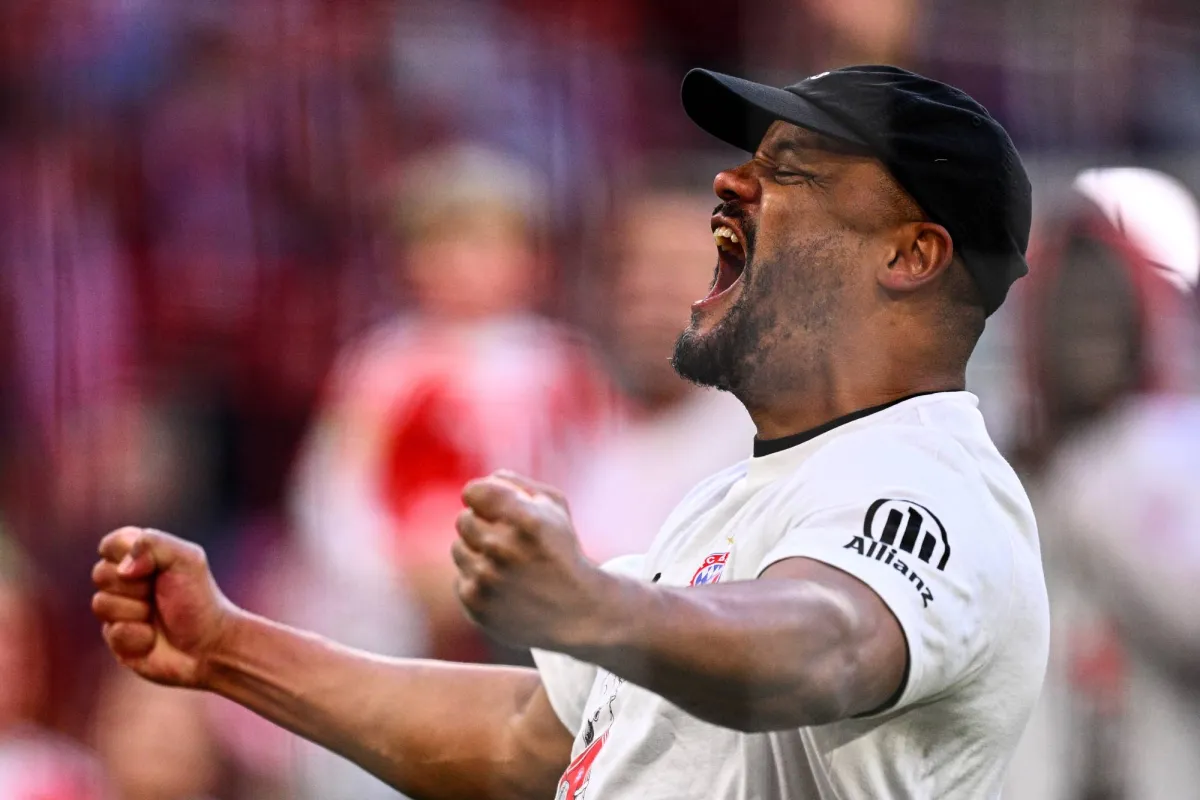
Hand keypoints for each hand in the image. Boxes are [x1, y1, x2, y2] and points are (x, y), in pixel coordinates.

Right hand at [92, 527, 239, 688]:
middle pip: (100, 574)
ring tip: (157, 617)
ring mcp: (117, 610)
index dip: (126, 555)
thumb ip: (153, 544)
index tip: (153, 568)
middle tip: (161, 594)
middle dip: (136, 587)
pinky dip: (139, 636)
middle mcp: (124, 582)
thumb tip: (122, 568)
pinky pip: (112, 632)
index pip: (110, 545)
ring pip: (101, 604)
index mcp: (140, 557)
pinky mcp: (115, 639)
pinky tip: (153, 638)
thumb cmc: (199, 598)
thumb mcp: (187, 559)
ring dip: (138, 612)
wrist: (208, 645)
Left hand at [453, 471, 608, 649]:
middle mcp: (503, 548)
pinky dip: (479, 579)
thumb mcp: (556, 508)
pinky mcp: (476, 603)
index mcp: (526, 520)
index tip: (493, 506)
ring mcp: (487, 579)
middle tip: (508, 540)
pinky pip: (461, 577)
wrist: (576, 612)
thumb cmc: (562, 551)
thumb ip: (519, 485)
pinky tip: (504, 587)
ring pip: (458, 548)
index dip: (483, 496)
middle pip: (464, 519)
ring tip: (507, 565)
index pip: (473, 492)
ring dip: (479, 552)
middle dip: (484, 525)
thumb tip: (487, 480)